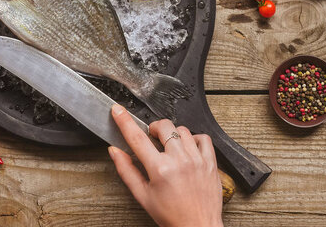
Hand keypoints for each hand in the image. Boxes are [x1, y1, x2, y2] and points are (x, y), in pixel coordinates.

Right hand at [109, 104, 222, 226]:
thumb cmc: (171, 215)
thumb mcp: (143, 196)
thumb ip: (127, 171)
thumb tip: (115, 151)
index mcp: (160, 169)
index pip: (137, 138)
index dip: (124, 121)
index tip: (118, 110)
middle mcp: (179, 160)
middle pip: (163, 126)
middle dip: (154, 129)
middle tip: (153, 139)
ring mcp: (197, 159)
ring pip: (182, 129)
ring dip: (173, 135)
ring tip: (171, 149)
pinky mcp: (211, 161)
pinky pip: (202, 137)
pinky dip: (194, 139)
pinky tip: (188, 149)